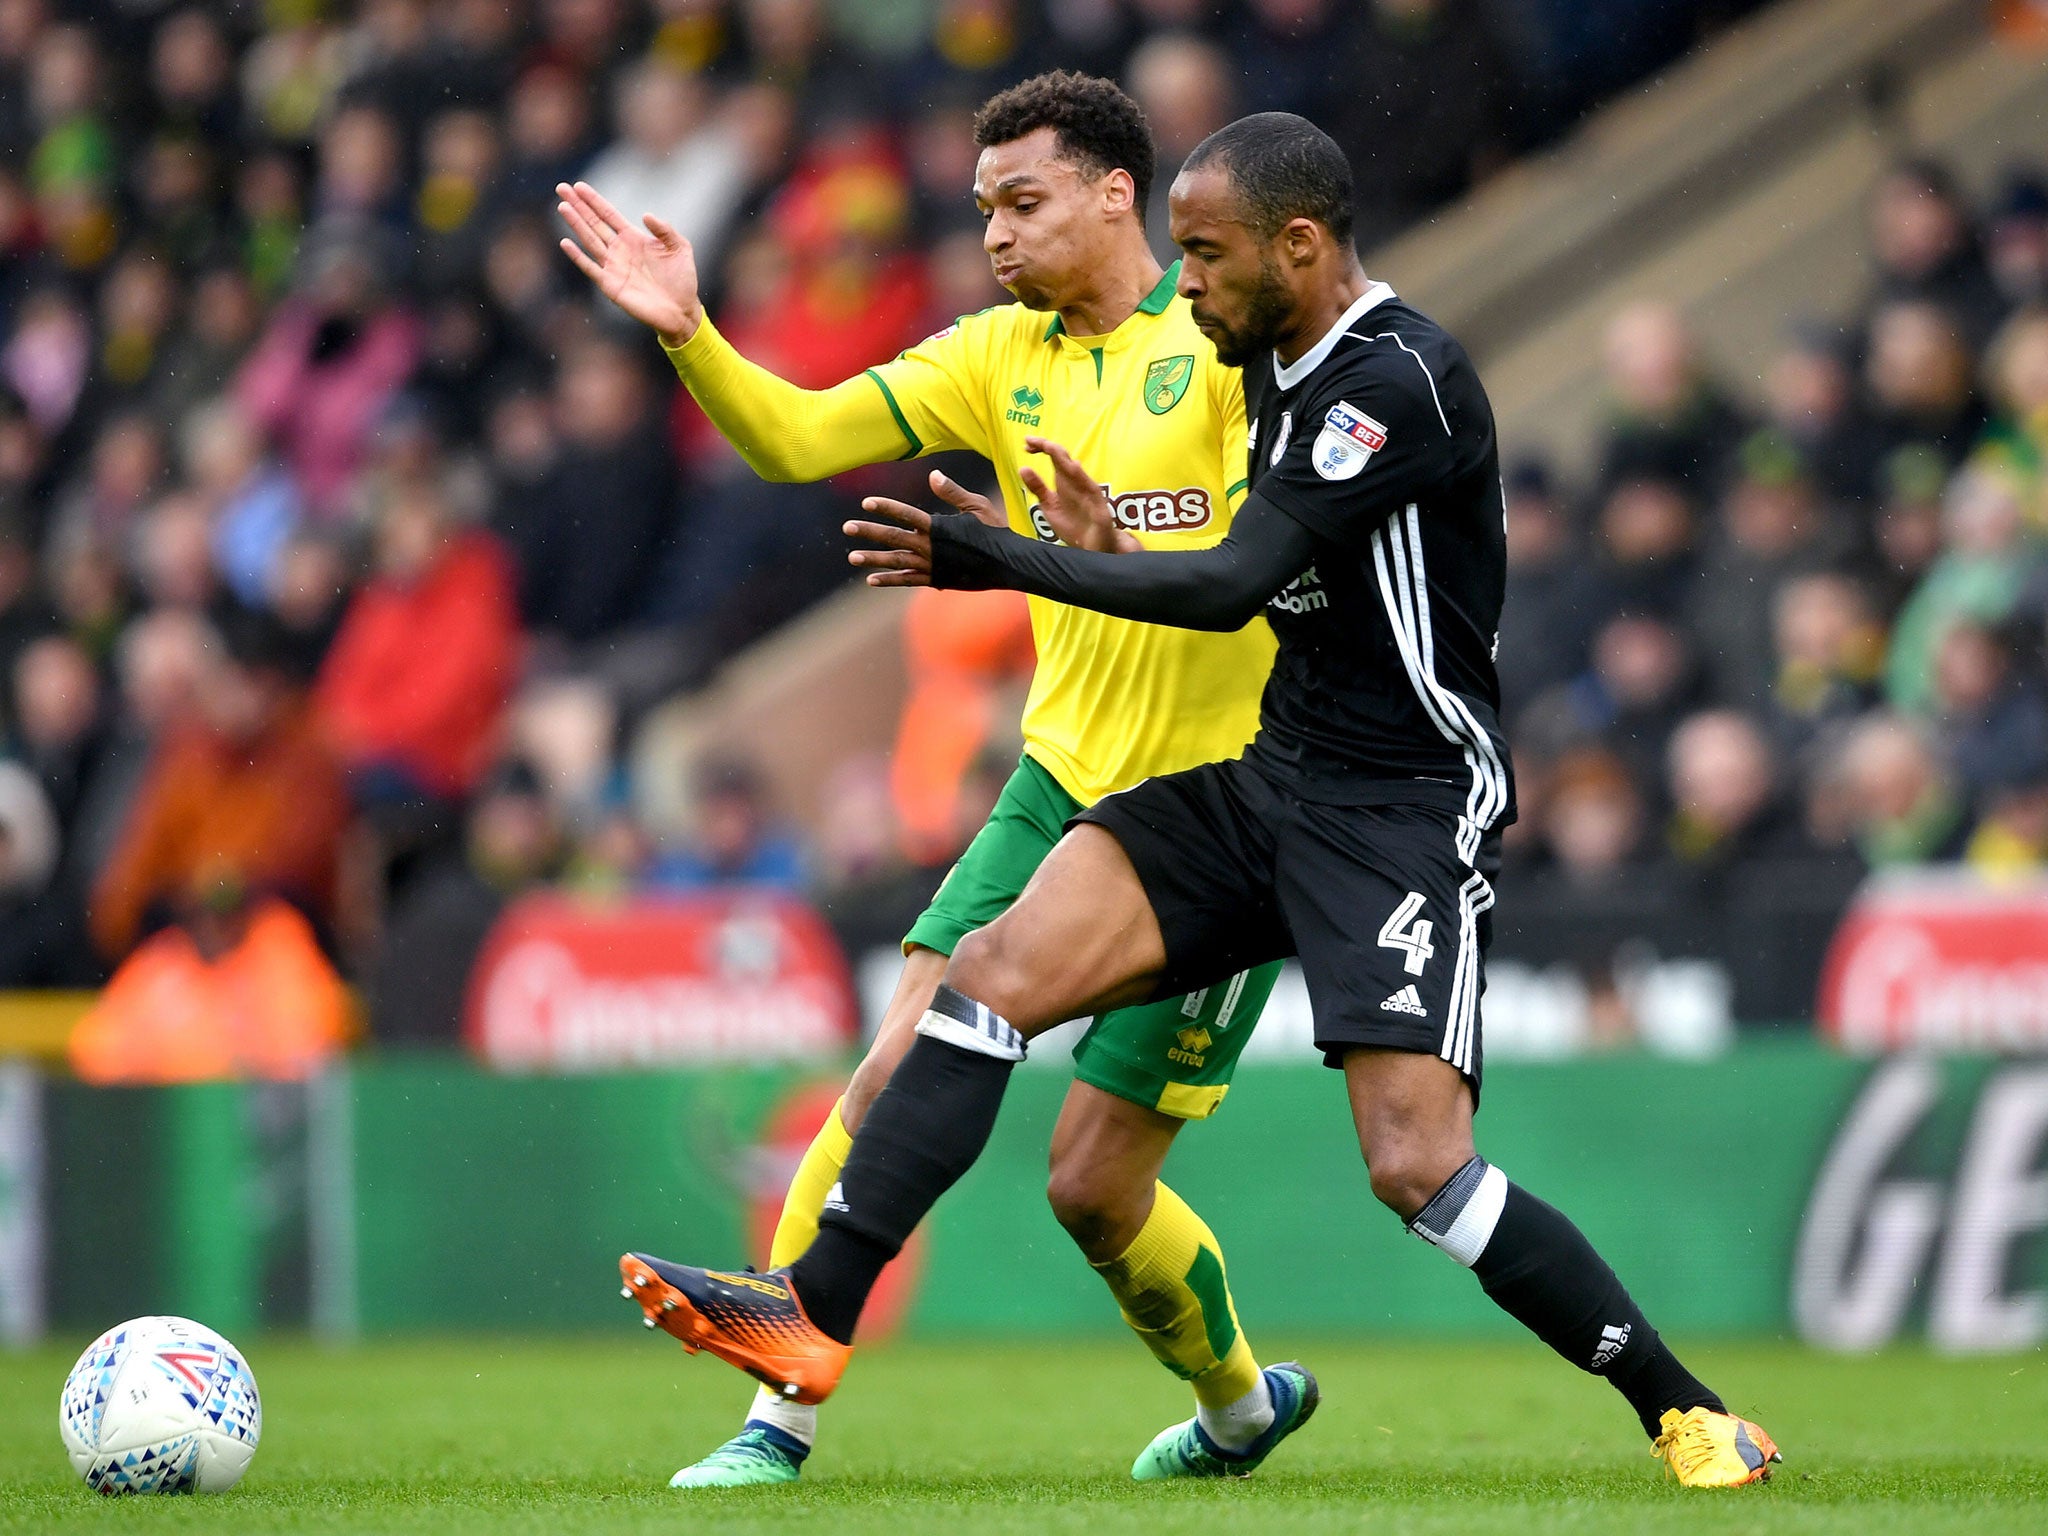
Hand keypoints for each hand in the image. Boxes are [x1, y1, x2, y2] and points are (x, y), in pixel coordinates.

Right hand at [556, 180, 703, 344]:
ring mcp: (613, 266)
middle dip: (578, 206)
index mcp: (633, 238)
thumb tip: (645, 215)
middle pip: (594, 223)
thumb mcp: (680, 247)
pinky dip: (577, 256)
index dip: (594, 200)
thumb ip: (665, 230)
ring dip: (576, 224)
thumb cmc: (682, 279)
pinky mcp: (610, 284)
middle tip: (562, 188)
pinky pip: (590, 267)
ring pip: (589, 240)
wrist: (681, 310)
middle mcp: (619, 250)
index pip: (609, 214)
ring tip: (563, 207)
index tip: (578, 186)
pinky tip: (566, 242)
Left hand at [843, 470, 1003, 585]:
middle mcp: (931, 547)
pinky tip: (871, 580)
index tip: (866, 502)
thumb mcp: (977, 506)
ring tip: (852, 557)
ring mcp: (932, 565)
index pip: (906, 514)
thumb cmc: (995, 531)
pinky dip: (890, 580)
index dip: (886, 507)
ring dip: (873, 559)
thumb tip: (932, 475)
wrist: (1008, 564)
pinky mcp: (936, 580)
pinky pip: (908, 581)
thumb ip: (952, 492)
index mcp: (938, 526)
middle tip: (847, 527)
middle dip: (869, 531)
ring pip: (896, 562)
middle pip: (894, 538)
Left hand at [1021, 436, 1140, 552]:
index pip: (1054, 457)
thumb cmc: (1074, 526)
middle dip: (1047, 447)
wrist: (1092, 549)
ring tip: (1048, 447)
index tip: (1026, 444)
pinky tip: (1073, 466)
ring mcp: (1088, 492)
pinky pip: (1091, 488)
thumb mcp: (1049, 506)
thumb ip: (1038, 488)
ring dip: (1062, 457)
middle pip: (1063, 458)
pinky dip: (1082, 477)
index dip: (1041, 448)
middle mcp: (1076, 482)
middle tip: (1029, 441)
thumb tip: (1023, 468)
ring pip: (1075, 470)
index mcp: (1064, 481)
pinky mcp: (1098, 505)